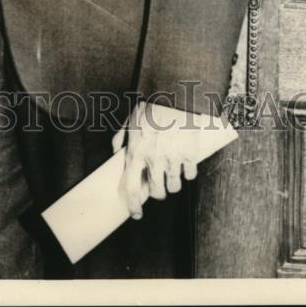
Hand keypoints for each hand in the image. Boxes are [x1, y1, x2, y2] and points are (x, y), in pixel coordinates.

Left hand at [112, 100, 197, 219]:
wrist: (174, 92)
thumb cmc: (150, 105)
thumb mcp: (130, 119)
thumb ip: (121, 138)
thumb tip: (115, 153)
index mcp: (136, 152)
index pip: (132, 188)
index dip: (133, 206)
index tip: (136, 214)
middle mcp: (153, 159)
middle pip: (157, 192)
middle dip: (158, 192)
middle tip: (159, 184)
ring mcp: (172, 158)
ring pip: (174, 186)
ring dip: (173, 183)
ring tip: (172, 171)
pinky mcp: (190, 154)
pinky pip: (190, 175)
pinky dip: (188, 173)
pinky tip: (185, 163)